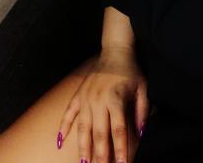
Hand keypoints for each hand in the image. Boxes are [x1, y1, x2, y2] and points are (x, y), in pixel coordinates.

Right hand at [57, 45, 149, 162]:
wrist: (115, 51)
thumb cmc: (131, 70)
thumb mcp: (143, 88)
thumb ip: (142, 110)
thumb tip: (142, 132)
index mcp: (115, 99)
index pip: (118, 130)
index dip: (120, 149)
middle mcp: (98, 100)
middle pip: (98, 133)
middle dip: (100, 154)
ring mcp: (86, 98)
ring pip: (82, 127)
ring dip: (82, 146)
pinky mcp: (78, 94)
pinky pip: (68, 113)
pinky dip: (63, 127)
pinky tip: (59, 142)